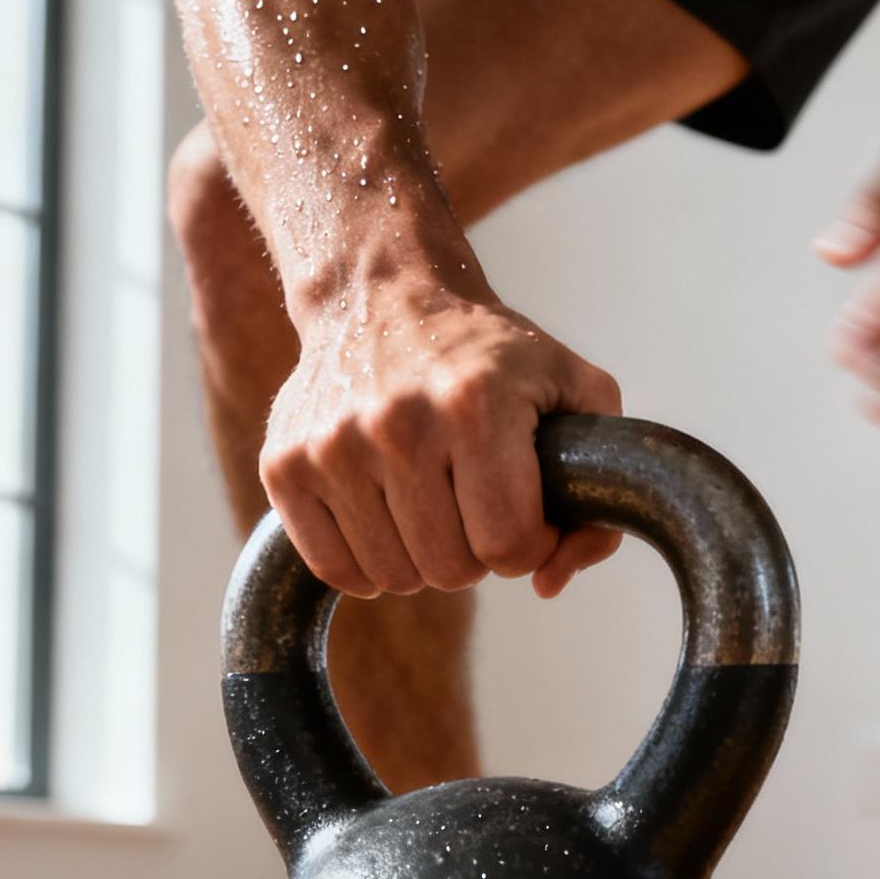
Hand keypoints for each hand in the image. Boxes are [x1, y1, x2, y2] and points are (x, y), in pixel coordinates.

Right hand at [261, 283, 623, 600]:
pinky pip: (334, 569)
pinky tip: (383, 513)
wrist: (381, 294)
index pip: (508, 545)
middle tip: (472, 499)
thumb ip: (596, 500)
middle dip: (476, 551)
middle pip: (451, 570)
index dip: (529, 543)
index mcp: (475, 405)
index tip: (525, 509)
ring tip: (428, 498)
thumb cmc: (491, 355)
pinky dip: (365, 561)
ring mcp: (331, 446)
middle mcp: (397, 423)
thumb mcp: (574, 393)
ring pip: (394, 578)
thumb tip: (548, 584)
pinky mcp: (283, 464)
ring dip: (420, 555)